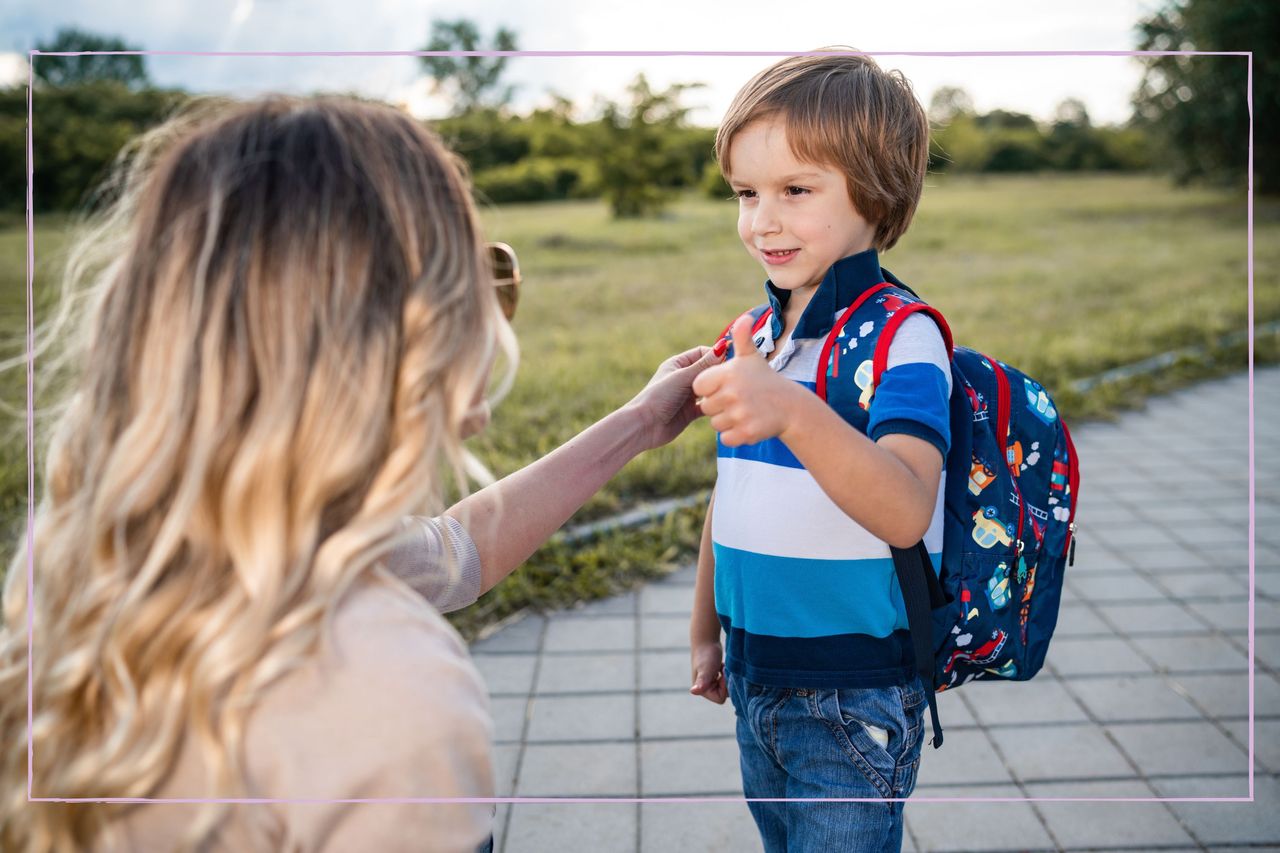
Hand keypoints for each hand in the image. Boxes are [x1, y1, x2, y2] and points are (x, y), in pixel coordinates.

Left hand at [629, 345, 723, 450]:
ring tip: (729, 393)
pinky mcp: (691, 412)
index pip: (702, 353)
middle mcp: (683, 378)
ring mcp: (687, 396)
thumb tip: (724, 345)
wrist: (644, 426)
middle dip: (720, 374)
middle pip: (708, 372)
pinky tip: (721, 407)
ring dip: (718, 391)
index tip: (731, 360)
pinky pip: (708, 406)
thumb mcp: (683, 377)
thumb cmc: (659, 396)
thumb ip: (704, 365)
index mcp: (678, 364)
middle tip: (734, 378)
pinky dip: (714, 406)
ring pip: (710, 390)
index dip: (716, 355)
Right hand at [690, 641, 726, 703]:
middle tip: (723, 670)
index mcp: (702, 690)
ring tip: (722, 667)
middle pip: (724, 694)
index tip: (722, 673)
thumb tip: (693, 692)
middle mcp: (704, 689)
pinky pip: (725, 682)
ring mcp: (709, 682)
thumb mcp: (706, 669)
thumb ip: (702, 681)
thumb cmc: (706, 654)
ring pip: (726, 688)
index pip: (720, 698)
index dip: (724, 687)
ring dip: (727, 678)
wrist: (706, 640)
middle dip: (726, 683)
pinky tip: (722, 666)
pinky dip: (726, 674)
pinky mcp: (714, 676)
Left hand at [691, 314, 802, 446]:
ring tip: (744, 412)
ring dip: (727, 422)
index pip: (700, 385)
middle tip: (738, 401)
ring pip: (715, 424)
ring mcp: (739, 414)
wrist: (791, 407)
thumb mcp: (751, 358)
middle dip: (719, 407)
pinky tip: (747, 425)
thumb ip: (742, 338)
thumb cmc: (766, 380)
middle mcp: (732, 393)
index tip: (724, 387)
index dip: (710, 388)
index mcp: (728, 373)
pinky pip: (726, 438)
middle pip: (706, 406)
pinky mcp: (746, 433)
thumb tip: (744, 317)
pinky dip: (735, 435)